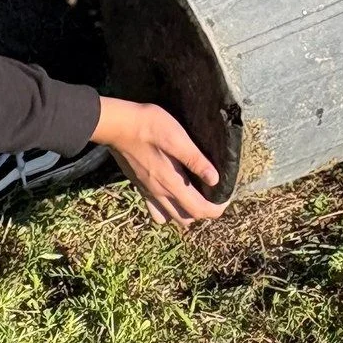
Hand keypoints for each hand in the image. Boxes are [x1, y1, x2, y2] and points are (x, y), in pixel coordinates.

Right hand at [91, 97, 223, 227]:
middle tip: (214, 195)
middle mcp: (159, 193)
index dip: (216, 209)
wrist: (117, 125)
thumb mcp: (176, 137)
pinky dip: (168, 210)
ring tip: (196, 196)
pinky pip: (156, 211)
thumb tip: (215, 179)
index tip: (226, 198)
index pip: (199, 210)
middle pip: (187, 217)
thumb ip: (195, 160)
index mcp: (171, 183)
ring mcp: (148, 192)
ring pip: (171, 217)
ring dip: (186, 212)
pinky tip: (173, 194)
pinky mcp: (140, 187)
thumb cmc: (149, 126)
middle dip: (204, 211)